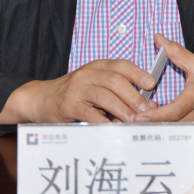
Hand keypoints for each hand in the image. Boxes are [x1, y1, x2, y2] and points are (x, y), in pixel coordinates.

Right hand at [0, 59, 156, 124]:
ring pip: (104, 96)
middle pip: (115, 81)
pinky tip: (114, 128)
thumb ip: (117, 90)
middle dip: (134, 96)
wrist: (41, 98)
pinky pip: (90, 114)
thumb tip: (147, 104)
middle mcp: (87, 74)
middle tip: (146, 111)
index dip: (138, 73)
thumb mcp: (94, 83)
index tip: (151, 84)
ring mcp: (77, 89)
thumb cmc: (74, 92)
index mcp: (97, 67)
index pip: (121, 64)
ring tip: (134, 122)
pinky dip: (104, 122)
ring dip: (122, 110)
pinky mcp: (68, 105)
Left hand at [136, 34, 193, 135]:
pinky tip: (145, 125)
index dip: (155, 115)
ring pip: (168, 133)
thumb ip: (177, 53)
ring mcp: (193, 129)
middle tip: (124, 120)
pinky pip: (173, 134)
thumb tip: (159, 39)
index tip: (139, 115)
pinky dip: (159, 130)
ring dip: (150, 129)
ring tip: (130, 122)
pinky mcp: (192, 135)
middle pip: (166, 126)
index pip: (173, 111)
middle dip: (145, 125)